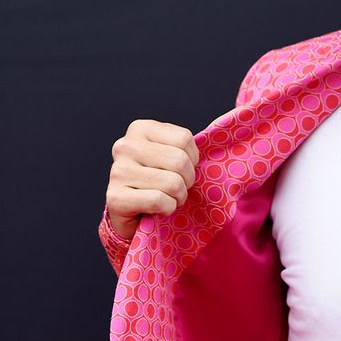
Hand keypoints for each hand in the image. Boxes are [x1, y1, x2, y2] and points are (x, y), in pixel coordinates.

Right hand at [106, 119, 200, 240]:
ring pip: (171, 183)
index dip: (192, 159)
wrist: (130, 212)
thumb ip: (184, 145)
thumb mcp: (168, 153)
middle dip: (187, 181)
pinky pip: (159, 201)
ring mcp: (117, 171)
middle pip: (179, 161)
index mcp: (140, 128)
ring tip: (167, 198)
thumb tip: (226, 130)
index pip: (184, 139)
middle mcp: (125, 145)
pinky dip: (167, 209)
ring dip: (177, 197)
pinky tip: (157, 209)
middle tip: (177, 188)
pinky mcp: (115, 198)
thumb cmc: (156, 179)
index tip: (182, 169)